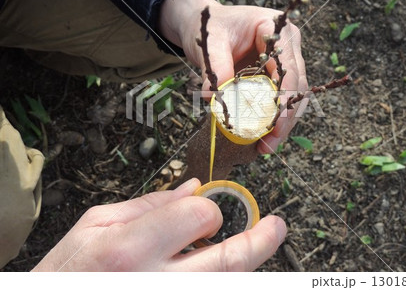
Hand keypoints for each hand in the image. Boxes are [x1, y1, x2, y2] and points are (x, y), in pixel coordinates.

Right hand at [32, 178, 285, 270]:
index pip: (198, 216)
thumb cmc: (65, 273)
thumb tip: (191, 188)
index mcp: (130, 249)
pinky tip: (225, 267)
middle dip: (260, 240)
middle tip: (277, 226)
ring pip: (228, 283)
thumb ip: (147, 205)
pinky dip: (225, 279)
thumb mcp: (93, 226)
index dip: (208, 209)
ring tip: (263, 243)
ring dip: (249, 264)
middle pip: (229, 262)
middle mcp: (155, 283)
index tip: (204, 210)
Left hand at [159, 0, 307, 153]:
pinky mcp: (276, 76)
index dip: (286, 97)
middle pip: (297, 85)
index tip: (277, 123)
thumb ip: (215, 66)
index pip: (289, 67)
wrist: (205, 24)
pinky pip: (281, 99)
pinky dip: (274, 118)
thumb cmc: (209, 27)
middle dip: (286, 117)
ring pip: (294, 97)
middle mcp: (288, 46)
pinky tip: (263, 138)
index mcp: (277, 30)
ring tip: (266, 147)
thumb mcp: (209, 42)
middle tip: (269, 144)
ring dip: (283, 123)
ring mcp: (285, 62)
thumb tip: (216, 98)